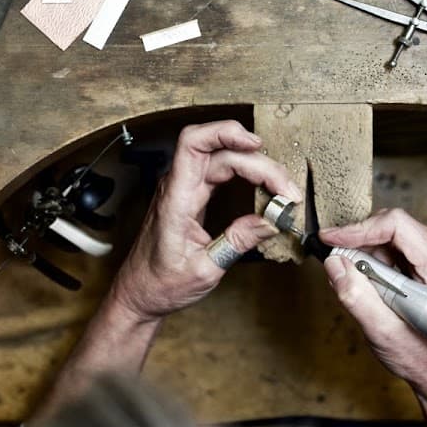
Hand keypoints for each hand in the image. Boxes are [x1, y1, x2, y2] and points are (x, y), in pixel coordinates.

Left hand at [110, 120, 300, 322]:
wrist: (139, 293)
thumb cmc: (160, 283)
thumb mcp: (205, 270)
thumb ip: (238, 241)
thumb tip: (271, 220)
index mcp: (175, 199)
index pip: (193, 144)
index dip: (225, 133)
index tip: (257, 145)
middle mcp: (178, 187)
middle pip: (221, 151)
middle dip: (259, 164)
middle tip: (286, 191)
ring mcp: (184, 188)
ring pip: (223, 158)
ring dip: (256, 166)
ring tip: (281, 188)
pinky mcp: (192, 194)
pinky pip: (221, 171)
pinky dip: (246, 174)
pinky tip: (264, 186)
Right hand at [318, 208, 426, 388]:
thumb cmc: (420, 354)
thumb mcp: (381, 331)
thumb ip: (356, 296)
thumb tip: (334, 263)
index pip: (396, 224)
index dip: (358, 229)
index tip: (330, 240)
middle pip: (392, 226)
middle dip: (362, 245)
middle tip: (342, 268)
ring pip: (391, 233)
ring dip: (369, 254)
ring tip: (364, 284)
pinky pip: (396, 244)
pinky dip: (377, 259)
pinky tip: (375, 283)